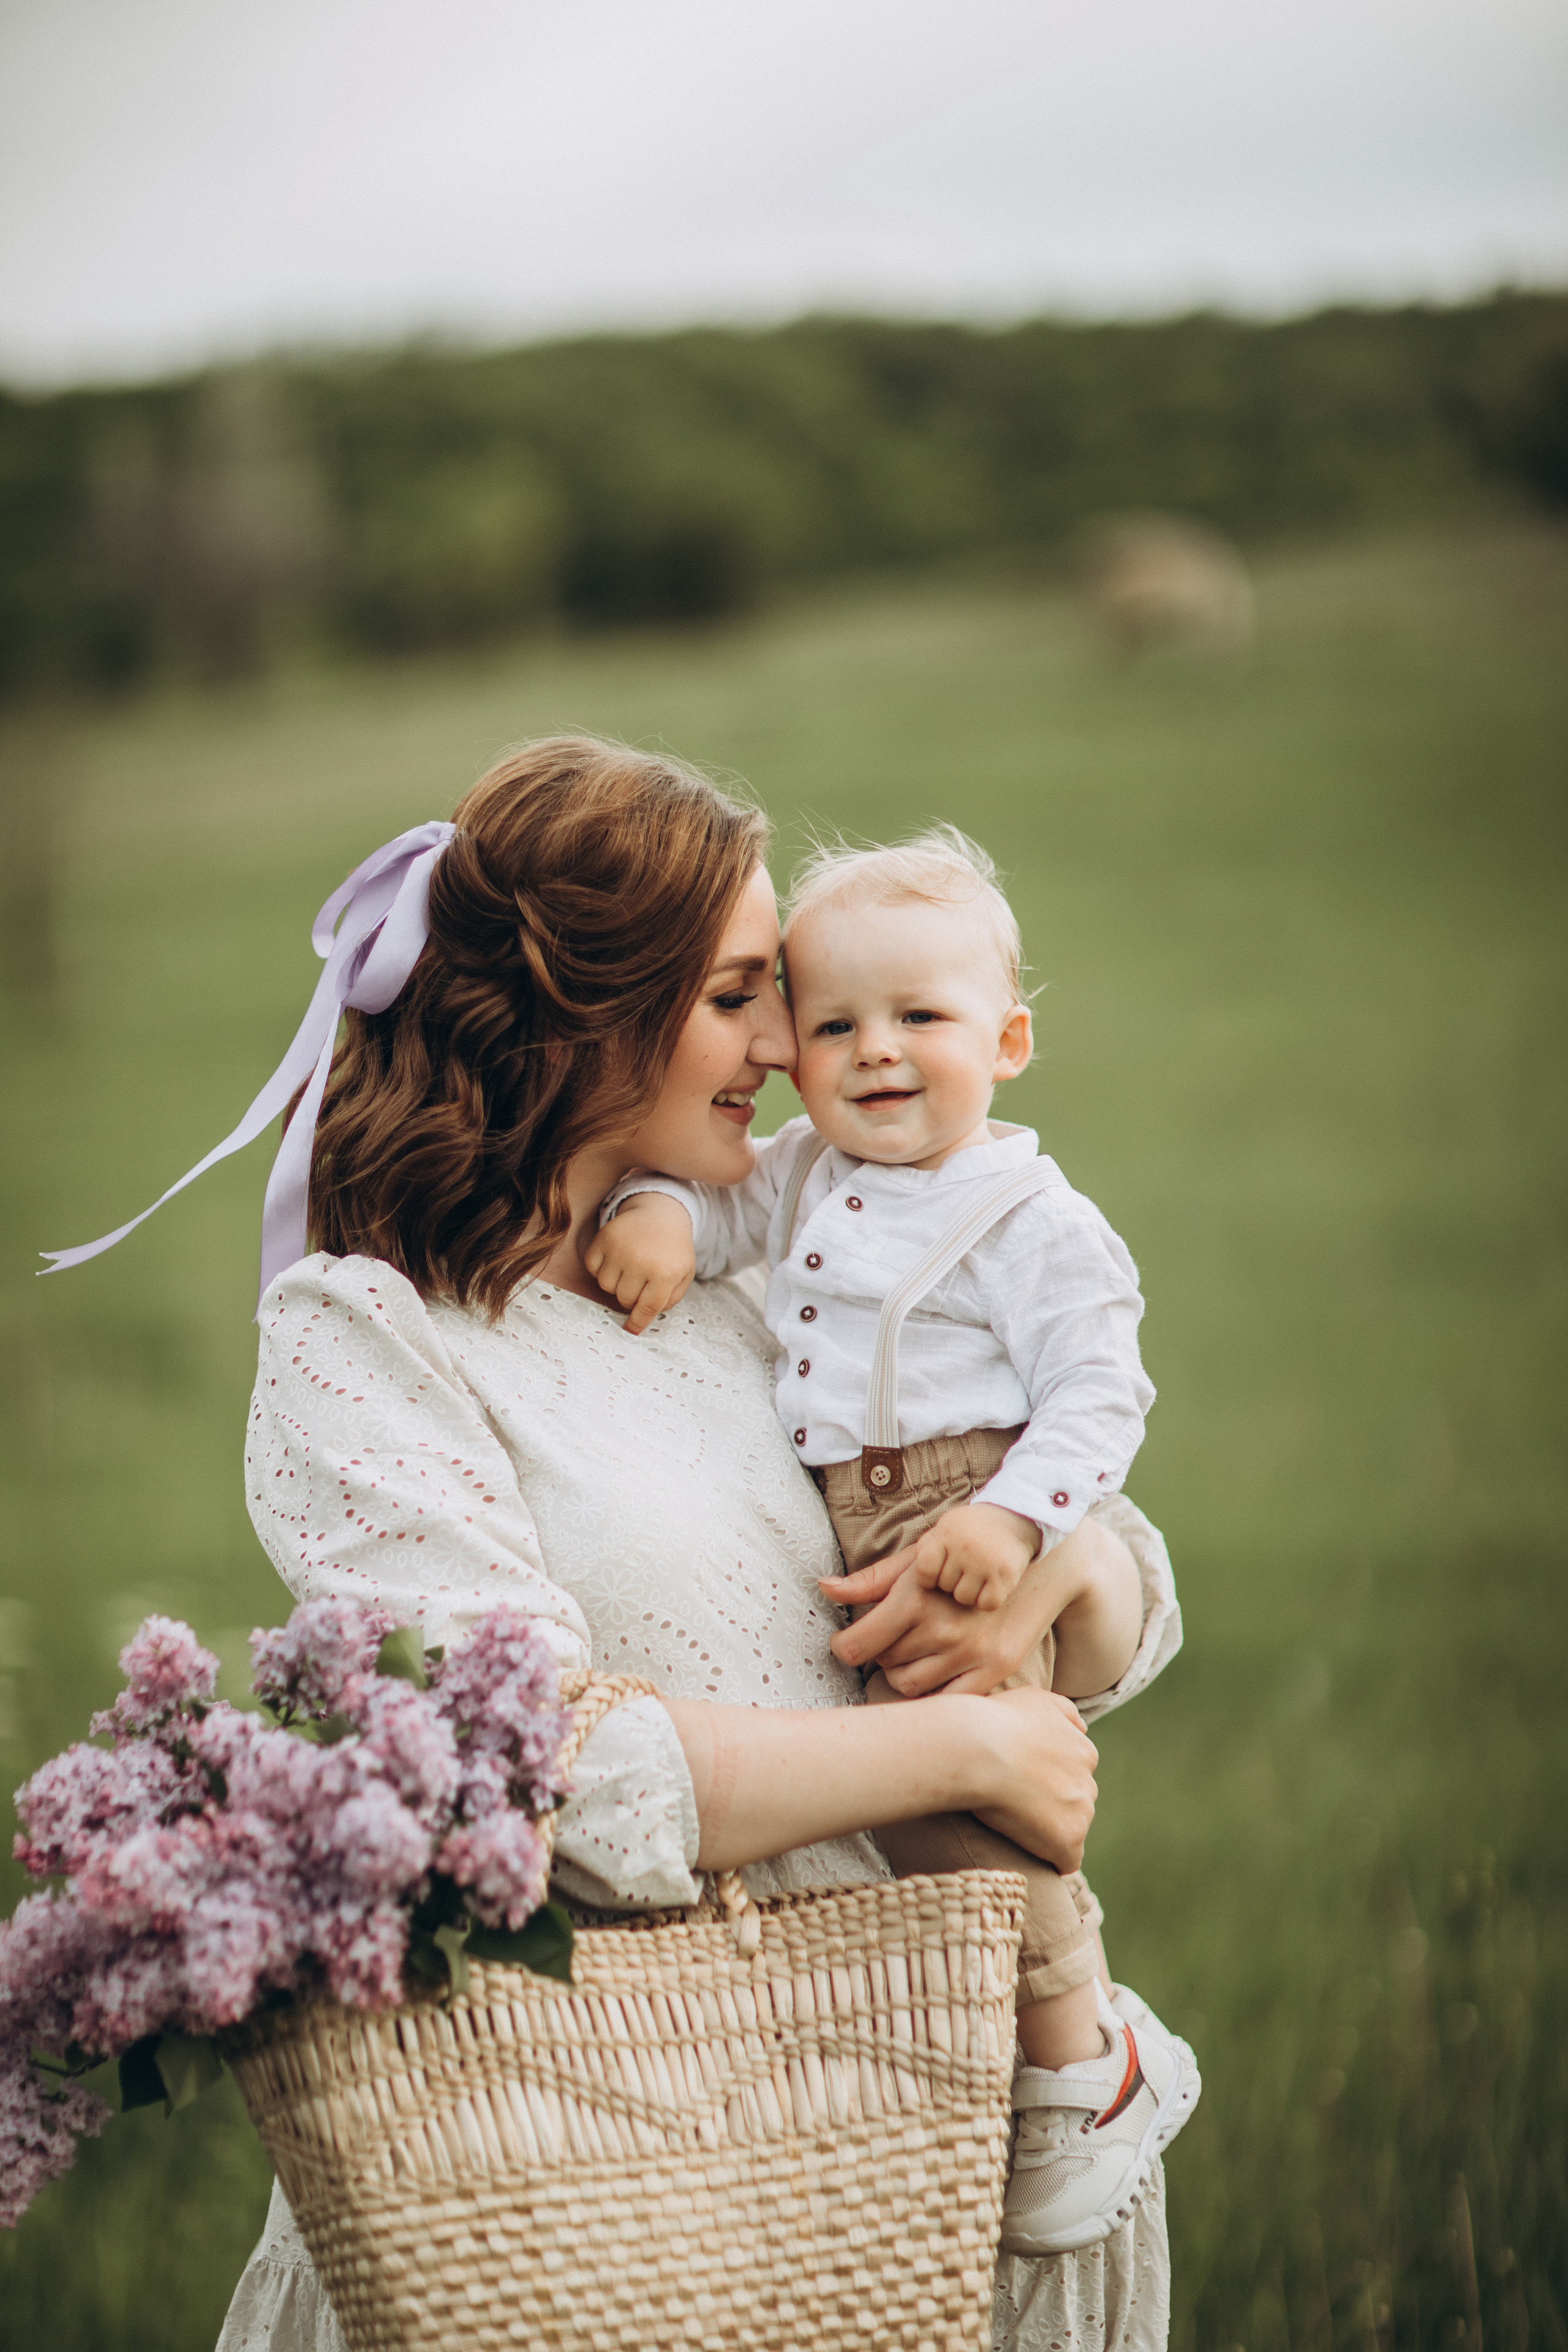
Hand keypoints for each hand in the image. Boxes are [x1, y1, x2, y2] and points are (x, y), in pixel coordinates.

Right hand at [583, 1194, 696, 1335]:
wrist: (662, 1213)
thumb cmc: (673, 1249)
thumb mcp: (684, 1274)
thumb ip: (670, 1299)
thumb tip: (646, 1318)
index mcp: (665, 1273)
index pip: (647, 1309)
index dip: (637, 1324)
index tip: (630, 1332)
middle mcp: (641, 1262)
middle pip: (625, 1299)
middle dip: (632, 1297)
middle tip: (641, 1282)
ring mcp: (620, 1249)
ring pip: (606, 1286)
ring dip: (616, 1283)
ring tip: (629, 1269)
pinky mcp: (604, 1238)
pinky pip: (592, 1268)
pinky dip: (600, 1268)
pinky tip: (615, 1259)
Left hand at [823, 1550, 1054, 1695]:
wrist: (1037, 1563)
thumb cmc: (967, 1558)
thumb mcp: (917, 1560)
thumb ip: (870, 1581)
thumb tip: (825, 1588)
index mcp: (916, 1598)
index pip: (858, 1644)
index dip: (845, 1647)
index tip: (846, 1644)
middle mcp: (942, 1628)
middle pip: (883, 1664)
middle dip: (881, 1652)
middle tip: (895, 1636)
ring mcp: (970, 1653)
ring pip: (908, 1686)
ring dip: (904, 1672)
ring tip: (917, 1650)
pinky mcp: (994, 1670)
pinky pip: (946, 1700)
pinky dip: (934, 1690)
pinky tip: (937, 1669)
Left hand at [910, 1501, 1038, 1609]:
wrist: (1011, 1518)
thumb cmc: (966, 1532)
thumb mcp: (939, 1533)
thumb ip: (911, 1557)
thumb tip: (868, 1586)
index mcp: (945, 1534)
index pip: (924, 1571)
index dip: (929, 1577)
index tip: (940, 1570)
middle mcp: (965, 1546)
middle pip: (944, 1586)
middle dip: (951, 1581)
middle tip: (964, 1567)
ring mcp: (987, 1560)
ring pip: (964, 1598)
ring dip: (968, 1592)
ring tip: (976, 1575)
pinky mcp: (1007, 1574)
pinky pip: (987, 1603)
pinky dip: (988, 1599)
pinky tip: (990, 1584)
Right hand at [969, 1686, 1097, 1871]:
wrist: (978, 1746)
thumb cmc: (997, 1719)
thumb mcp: (1037, 1698)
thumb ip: (1064, 1712)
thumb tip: (1084, 1728)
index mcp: (1083, 1750)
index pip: (1074, 1775)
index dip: (1046, 1780)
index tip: (1021, 1781)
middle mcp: (1089, 1781)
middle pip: (1074, 1802)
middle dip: (1051, 1804)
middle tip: (1013, 1802)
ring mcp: (1081, 1811)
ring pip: (1070, 1828)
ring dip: (1048, 1829)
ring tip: (1012, 1823)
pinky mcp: (1068, 1838)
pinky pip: (1066, 1860)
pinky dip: (1049, 1857)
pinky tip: (1025, 1850)